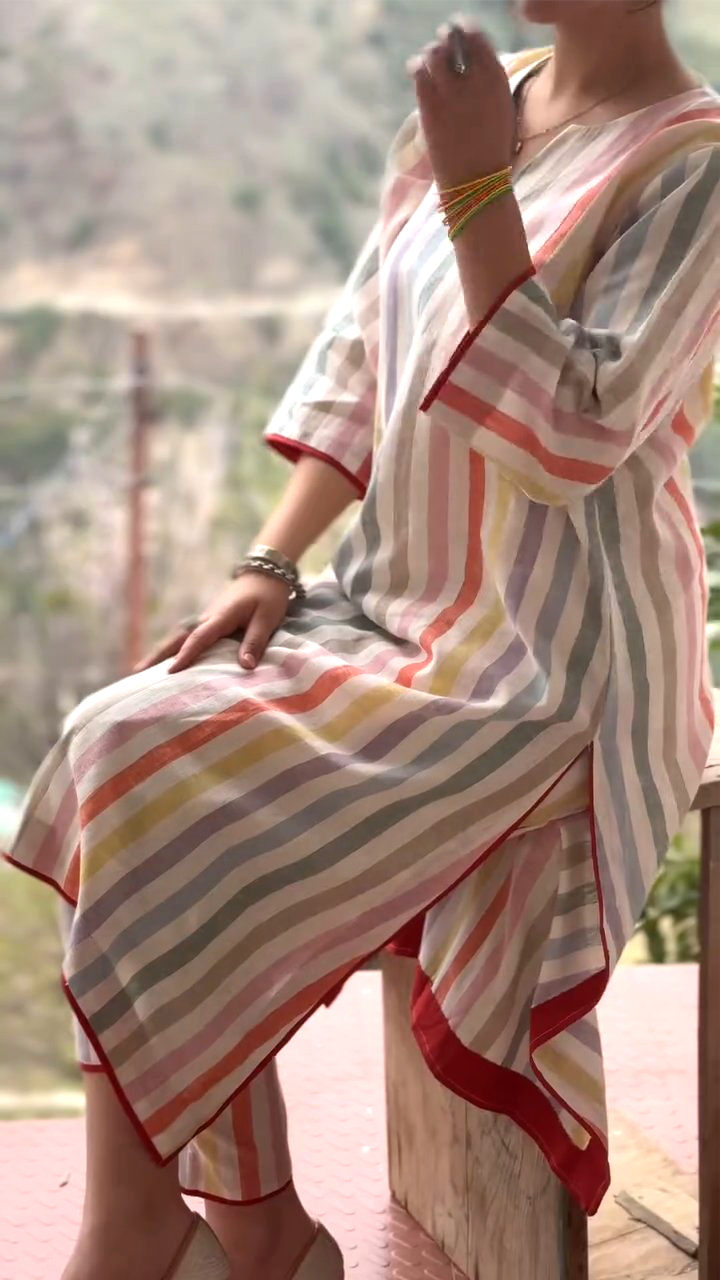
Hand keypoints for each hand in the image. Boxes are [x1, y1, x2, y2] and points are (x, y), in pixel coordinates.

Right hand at [133, 571, 292, 674]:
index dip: (186, 655)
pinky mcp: (209, 622)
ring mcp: (206, 619)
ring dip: (161, 652)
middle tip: (137, 672)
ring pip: (179, 637)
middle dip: (158, 655)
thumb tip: (245, 666)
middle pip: (178, 637)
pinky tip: (167, 662)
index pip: (199, 637)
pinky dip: (174, 649)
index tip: (171, 671)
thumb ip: (255, 641)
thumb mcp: (267, 618)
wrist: (265, 573)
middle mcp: (207, 618)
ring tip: (142, 672)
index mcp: (221, 616)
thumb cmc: (268, 596)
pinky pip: (188, 637)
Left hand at [406, 15, 514, 188]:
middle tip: (442, 40)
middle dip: (446, 38)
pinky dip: (417, 66)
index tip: (462, 30)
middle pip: (453, 41)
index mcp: (496, 78)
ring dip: (431, 52)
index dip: (467, 30)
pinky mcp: (429, 105)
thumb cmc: (492, 150)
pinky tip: (417, 69)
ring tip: (430, 57)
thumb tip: (471, 60)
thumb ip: (488, 81)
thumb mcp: (502, 109)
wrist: (476, 182)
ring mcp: (450, 91)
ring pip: (433, 53)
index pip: (477, 37)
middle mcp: (474, 79)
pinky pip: (419, 71)